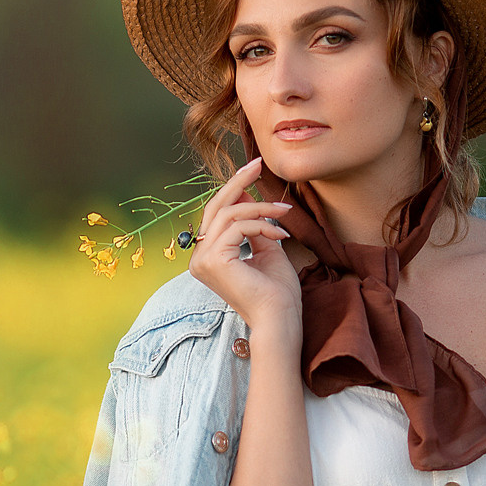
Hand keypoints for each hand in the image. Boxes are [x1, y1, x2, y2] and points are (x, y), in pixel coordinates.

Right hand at [188, 157, 300, 332]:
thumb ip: (255, 225)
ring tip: (285, 213)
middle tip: (258, 164)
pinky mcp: (214, 261)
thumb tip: (247, 194)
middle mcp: (199, 258)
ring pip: (229, 214)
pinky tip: (280, 235)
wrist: (280, 320)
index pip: (217, 215)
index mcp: (208, 257)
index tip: (255, 172)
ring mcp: (203, 260)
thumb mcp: (267, 250)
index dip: (235, 190)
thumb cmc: (276, 293)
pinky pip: (238, 227)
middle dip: (238, 182)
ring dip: (261, 208)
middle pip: (215, 207)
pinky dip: (262, 225)